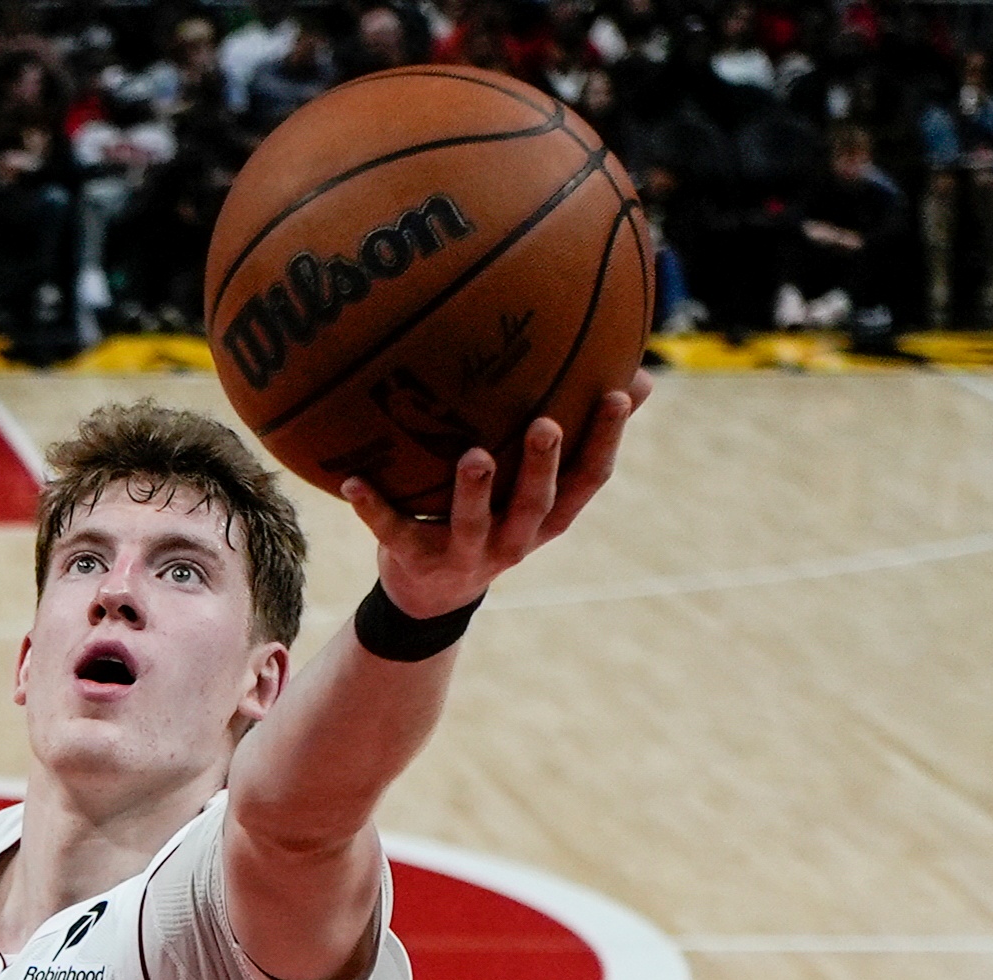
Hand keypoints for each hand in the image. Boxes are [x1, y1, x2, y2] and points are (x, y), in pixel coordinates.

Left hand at [341, 369, 652, 617]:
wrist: (430, 591)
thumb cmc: (495, 513)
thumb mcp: (539, 486)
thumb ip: (580, 433)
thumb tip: (642, 375)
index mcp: (548, 515)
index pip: (588, 479)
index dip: (604, 439)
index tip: (614, 394)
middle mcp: (514, 538)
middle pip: (536, 504)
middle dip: (541, 466)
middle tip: (544, 424)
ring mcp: (464, 553)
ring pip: (471, 524)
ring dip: (473, 491)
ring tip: (473, 455)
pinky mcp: (414, 560)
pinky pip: (392, 532)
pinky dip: (372, 509)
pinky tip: (351, 482)